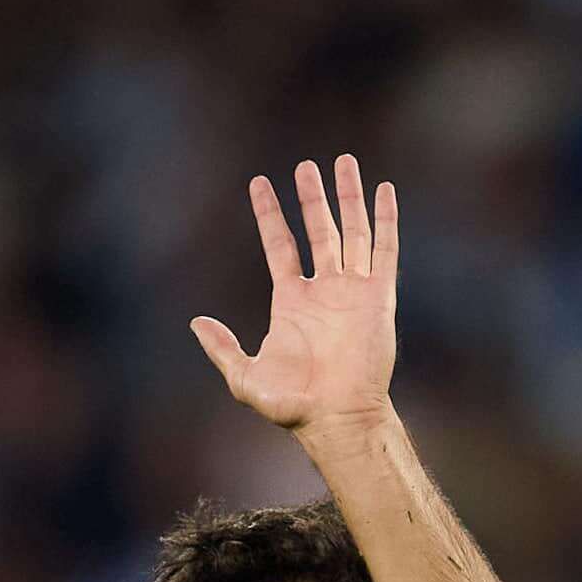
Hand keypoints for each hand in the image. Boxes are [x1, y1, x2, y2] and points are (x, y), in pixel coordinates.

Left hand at [190, 156, 397, 438]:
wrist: (338, 419)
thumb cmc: (293, 406)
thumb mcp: (244, 377)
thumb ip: (222, 348)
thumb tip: (195, 323)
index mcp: (291, 301)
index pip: (279, 245)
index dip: (269, 214)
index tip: (260, 183)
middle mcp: (323, 290)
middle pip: (319, 230)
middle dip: (312, 197)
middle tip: (306, 165)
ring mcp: (353, 292)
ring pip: (352, 232)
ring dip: (348, 197)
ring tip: (345, 161)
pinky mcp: (379, 298)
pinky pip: (384, 251)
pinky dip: (386, 220)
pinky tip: (384, 191)